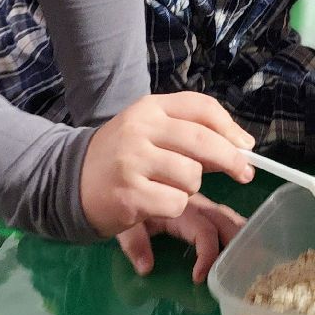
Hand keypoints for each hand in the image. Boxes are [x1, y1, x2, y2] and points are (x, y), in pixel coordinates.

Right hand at [80, 93, 254, 237]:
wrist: (68, 181)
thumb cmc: (120, 156)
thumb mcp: (149, 131)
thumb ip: (191, 132)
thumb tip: (242, 145)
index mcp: (149, 108)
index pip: (201, 107)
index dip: (230, 128)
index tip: (246, 147)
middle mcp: (141, 129)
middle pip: (204, 141)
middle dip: (231, 160)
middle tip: (245, 174)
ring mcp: (133, 161)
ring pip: (192, 176)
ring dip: (190, 188)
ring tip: (169, 188)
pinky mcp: (129, 194)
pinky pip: (176, 203)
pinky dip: (173, 207)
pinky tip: (154, 203)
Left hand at [114, 193, 245, 282]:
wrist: (115, 176)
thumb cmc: (119, 203)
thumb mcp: (122, 223)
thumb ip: (134, 242)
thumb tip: (146, 267)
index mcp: (178, 209)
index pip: (203, 231)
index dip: (208, 254)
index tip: (198, 278)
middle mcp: (192, 204)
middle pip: (223, 220)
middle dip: (238, 242)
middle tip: (248, 266)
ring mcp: (198, 203)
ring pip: (227, 215)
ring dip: (243, 233)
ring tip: (255, 254)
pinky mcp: (199, 204)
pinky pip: (223, 212)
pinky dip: (239, 223)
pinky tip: (250, 235)